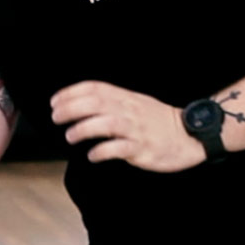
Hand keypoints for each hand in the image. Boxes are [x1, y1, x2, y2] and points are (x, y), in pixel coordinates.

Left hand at [51, 81, 204, 172]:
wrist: (189, 134)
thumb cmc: (157, 120)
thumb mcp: (134, 102)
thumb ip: (110, 101)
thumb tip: (79, 103)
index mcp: (125, 97)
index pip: (94, 88)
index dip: (71, 93)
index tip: (54, 102)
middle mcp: (129, 110)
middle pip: (96, 103)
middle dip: (71, 108)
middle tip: (56, 117)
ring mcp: (136, 129)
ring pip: (106, 123)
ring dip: (83, 129)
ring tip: (70, 136)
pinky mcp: (143, 148)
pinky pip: (119, 149)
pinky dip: (102, 152)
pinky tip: (92, 155)